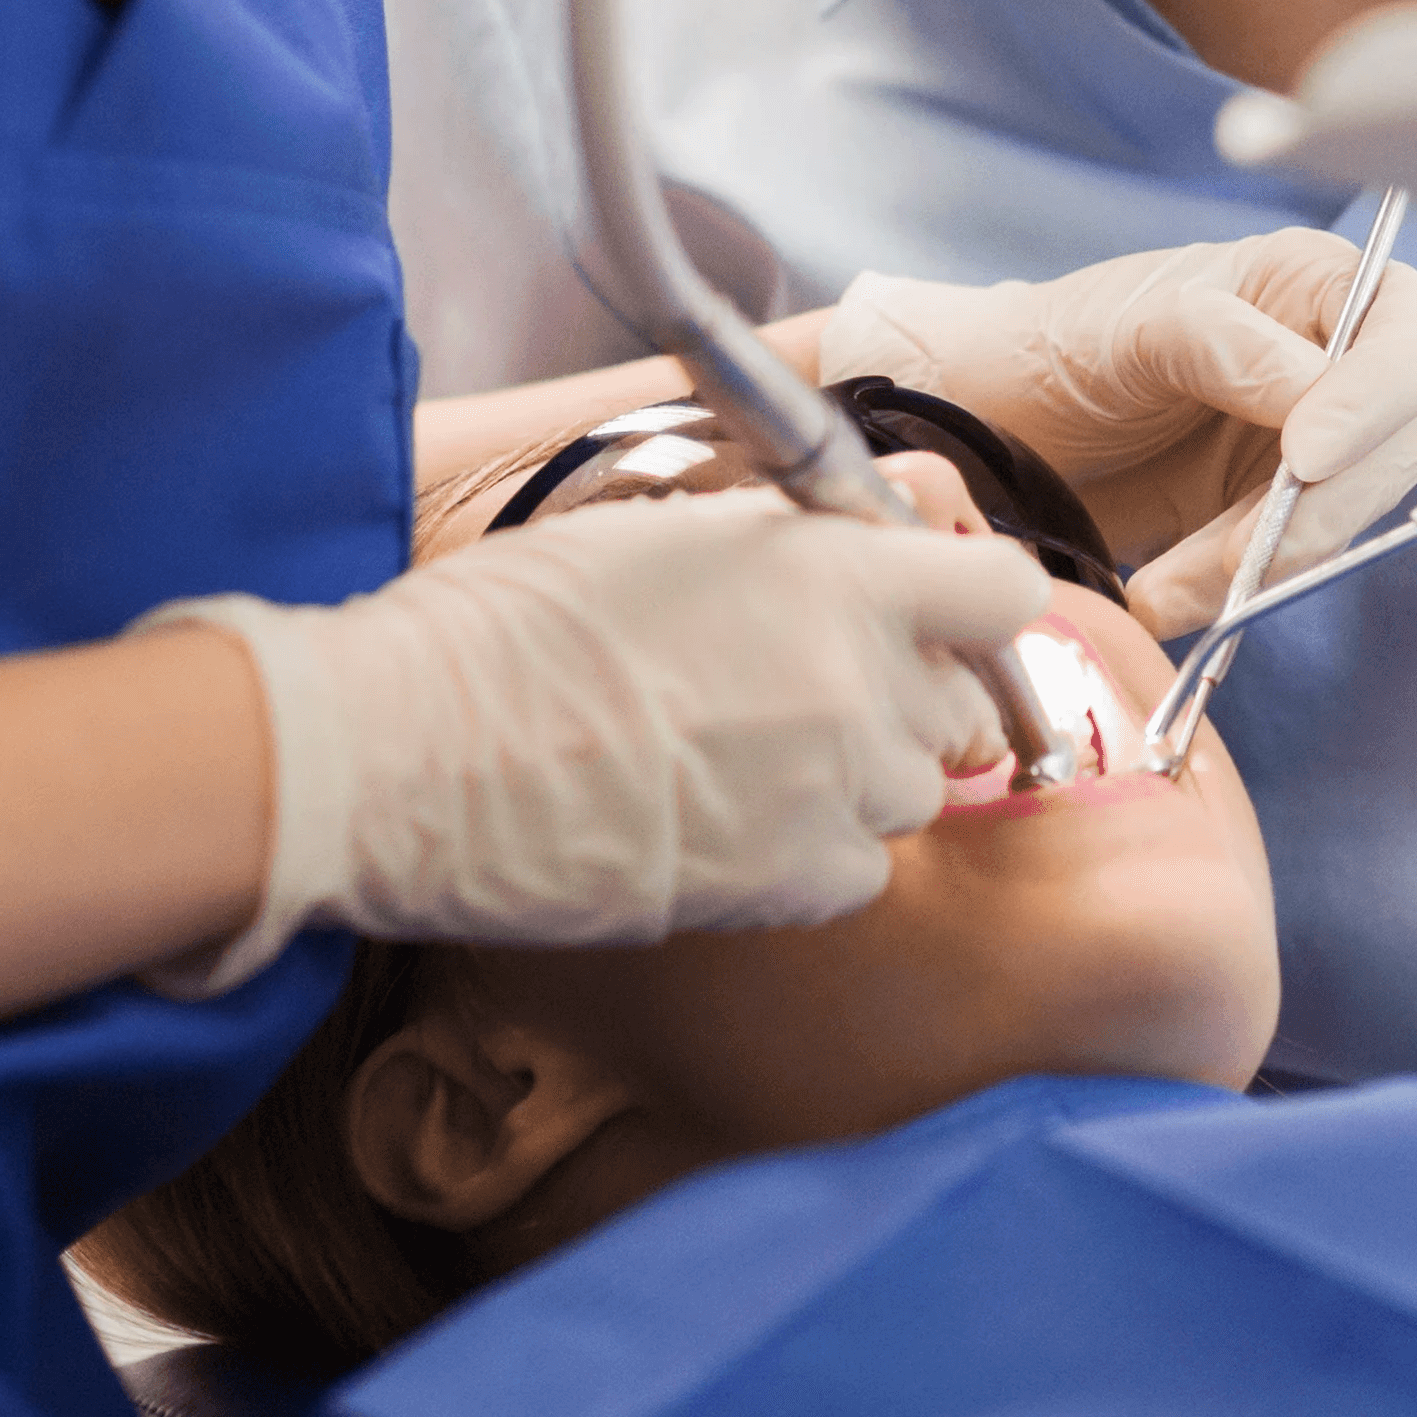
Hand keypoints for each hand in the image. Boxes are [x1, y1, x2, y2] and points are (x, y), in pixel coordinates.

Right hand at [146, 494, 1053, 987]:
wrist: (409, 753)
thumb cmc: (507, 626)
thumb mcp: (659, 530)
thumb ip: (782, 543)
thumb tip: (847, 551)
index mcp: (835, 576)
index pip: (1006, 591)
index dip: (976, 606)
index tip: (939, 619)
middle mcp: (860, 685)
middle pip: (964, 705)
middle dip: (909, 695)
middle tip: (817, 694)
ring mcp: (833, 794)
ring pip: (912, 794)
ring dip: (856, 779)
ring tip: (748, 762)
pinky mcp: (792, 885)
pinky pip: (860, 872)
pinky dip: (815, 855)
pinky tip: (730, 826)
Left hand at [818, 230, 1416, 634]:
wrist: (990, 424)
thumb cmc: (1059, 340)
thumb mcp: (1138, 324)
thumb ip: (1230, 345)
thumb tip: (1318, 396)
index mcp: (1316, 287)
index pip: (1414, 336)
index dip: (1380, 399)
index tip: (1306, 459)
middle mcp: (1330, 365)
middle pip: (1394, 448)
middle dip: (1318, 512)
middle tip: (1237, 554)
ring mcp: (1303, 451)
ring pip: (1342, 523)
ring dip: (1262, 566)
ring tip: (1167, 583)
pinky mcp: (1264, 523)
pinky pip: (1284, 569)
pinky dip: (1227, 593)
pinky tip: (1160, 592)